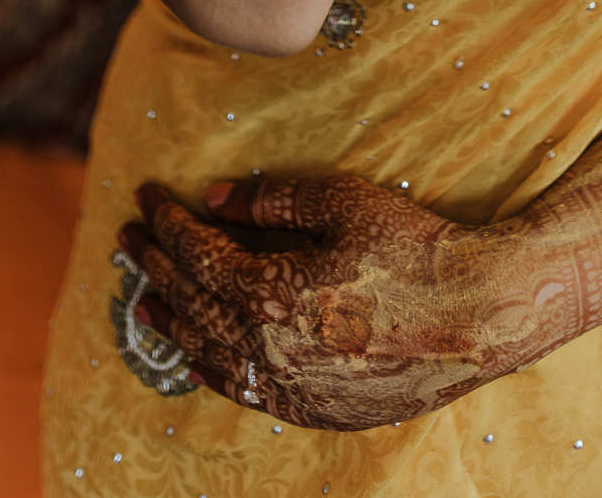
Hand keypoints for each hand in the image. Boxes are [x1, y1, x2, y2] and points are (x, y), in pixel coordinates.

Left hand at [117, 172, 541, 430]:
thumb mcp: (341, 201)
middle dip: (154, 264)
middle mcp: (266, 344)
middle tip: (126, 238)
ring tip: (142, 302)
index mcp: (268, 289)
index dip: (166, 220)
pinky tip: (197, 356)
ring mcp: (288, 384)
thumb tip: (213, 199)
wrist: (475, 315)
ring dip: (171, 320)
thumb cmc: (411, 248)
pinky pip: (243, 389)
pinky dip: (209, 367)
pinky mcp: (313, 407)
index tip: (146, 195)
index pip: (196, 251)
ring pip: (208, 350)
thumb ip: (270, 202)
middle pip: (190, 300)